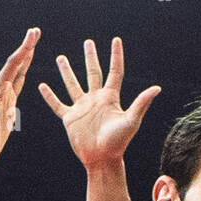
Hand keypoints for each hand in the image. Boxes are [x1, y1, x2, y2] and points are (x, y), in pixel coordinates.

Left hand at [0, 28, 39, 167]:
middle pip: (17, 64)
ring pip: (18, 73)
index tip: (34, 34)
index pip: (14, 65)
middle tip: (36, 31)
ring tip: (33, 46)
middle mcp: (1, 90)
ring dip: (25, 59)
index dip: (24, 48)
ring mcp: (5, 97)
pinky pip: (18, 86)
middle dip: (27, 47)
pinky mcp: (7, 106)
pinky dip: (23, 76)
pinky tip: (24, 75)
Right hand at [39, 37, 160, 169]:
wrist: (102, 160)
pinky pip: (57, 104)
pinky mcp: (70, 118)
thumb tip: (157, 88)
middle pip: (92, 73)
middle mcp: (96, 100)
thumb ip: (141, 103)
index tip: (116, 40)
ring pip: (72, 85)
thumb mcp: (131, 121)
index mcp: (110, 98)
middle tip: (88, 42)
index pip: (114, 71)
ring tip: (61, 57)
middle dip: (90, 57)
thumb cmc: (119, 142)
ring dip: (67, 71)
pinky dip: (50, 96)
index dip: (115, 55)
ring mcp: (82, 108)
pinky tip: (42, 86)